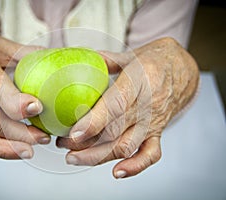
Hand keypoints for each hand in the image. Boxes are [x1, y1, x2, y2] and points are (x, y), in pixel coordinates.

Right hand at [0, 30, 50, 158]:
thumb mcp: (7, 45)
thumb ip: (30, 54)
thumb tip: (58, 61)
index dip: (15, 102)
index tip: (37, 108)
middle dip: (19, 133)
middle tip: (43, 136)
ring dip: (10, 147)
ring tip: (34, 148)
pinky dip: (0, 151)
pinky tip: (20, 149)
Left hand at [56, 37, 199, 177]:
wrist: (183, 70)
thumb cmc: (155, 61)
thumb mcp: (130, 54)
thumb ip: (105, 60)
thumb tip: (78, 61)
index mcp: (139, 81)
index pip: (116, 105)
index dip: (94, 122)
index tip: (74, 134)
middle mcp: (147, 105)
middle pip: (116, 132)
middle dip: (85, 144)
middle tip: (62, 144)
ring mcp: (153, 122)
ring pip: (126, 147)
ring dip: (98, 157)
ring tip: (74, 157)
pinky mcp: (157, 132)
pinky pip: (150, 155)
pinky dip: (134, 167)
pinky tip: (116, 172)